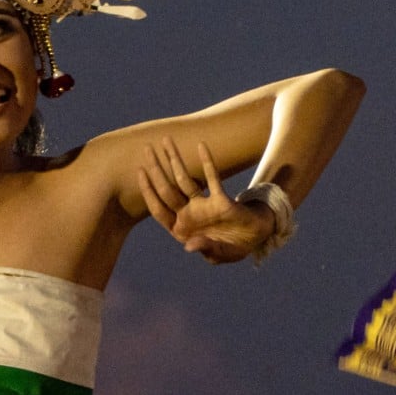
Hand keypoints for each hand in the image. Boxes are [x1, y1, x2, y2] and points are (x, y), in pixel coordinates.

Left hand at [138, 138, 275, 263]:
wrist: (255, 242)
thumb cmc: (230, 248)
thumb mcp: (218, 254)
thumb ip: (205, 249)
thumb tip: (189, 246)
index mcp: (181, 229)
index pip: (158, 209)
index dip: (148, 192)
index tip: (140, 171)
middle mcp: (188, 214)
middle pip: (167, 190)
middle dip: (156, 170)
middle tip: (146, 148)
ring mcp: (203, 206)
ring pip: (185, 180)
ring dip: (176, 160)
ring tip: (166, 140)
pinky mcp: (221, 200)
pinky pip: (213, 178)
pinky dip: (208, 163)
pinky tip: (201, 146)